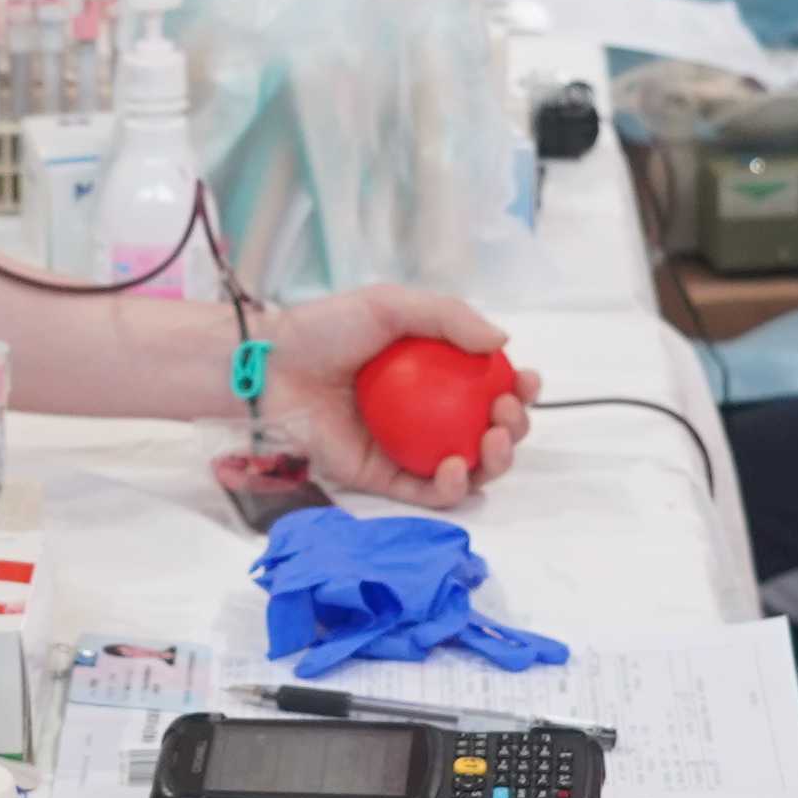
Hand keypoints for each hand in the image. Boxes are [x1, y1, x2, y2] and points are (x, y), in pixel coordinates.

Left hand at [253, 281, 535, 504]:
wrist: (271, 368)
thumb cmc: (324, 330)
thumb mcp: (391, 304)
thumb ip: (449, 317)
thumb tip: (501, 342)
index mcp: (434, 372)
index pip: (489, 384)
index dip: (518, 388)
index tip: (525, 382)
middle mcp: (425, 413)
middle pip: (488, 430)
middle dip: (515, 428)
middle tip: (507, 414)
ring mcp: (406, 448)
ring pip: (468, 468)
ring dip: (495, 462)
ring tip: (492, 441)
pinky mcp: (381, 478)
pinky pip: (426, 492)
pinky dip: (450, 487)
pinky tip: (456, 467)